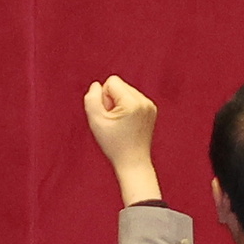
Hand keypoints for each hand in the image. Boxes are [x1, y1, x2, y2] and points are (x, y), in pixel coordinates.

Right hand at [84, 76, 162, 203]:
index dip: (104, 97)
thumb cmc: (113, 144)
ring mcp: (150, 105)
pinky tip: (127, 123)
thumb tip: (97, 85)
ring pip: (126, 91)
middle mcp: (145, 101)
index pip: (112, 81)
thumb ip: (91, 99)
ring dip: (119, 104)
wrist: (133, 162)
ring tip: (121, 123)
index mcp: (133, 103)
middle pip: (120, 85)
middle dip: (112, 99)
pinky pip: (133, 98)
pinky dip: (127, 108)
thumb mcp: (95, 121)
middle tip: (114, 121)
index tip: (108, 115)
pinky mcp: (152, 110)